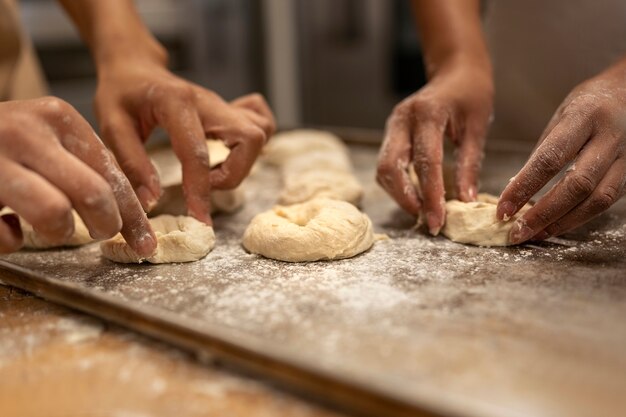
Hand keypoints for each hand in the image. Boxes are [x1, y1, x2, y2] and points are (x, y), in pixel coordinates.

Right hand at [0, 97, 155, 254]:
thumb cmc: (3, 144)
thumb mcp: (46, 138)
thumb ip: (82, 164)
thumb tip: (128, 212)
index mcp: (56, 117)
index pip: (112, 173)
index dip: (133, 214)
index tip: (145, 243)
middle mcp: (26, 131)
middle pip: (93, 194)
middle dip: (107, 225)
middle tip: (100, 234)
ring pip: (55, 215)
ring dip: (59, 234)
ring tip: (52, 230)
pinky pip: (6, 235)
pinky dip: (10, 242)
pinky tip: (7, 227)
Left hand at [94, 59, 274, 224]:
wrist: (135, 67)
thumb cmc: (121, 93)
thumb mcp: (112, 125)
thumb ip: (131, 162)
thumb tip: (151, 200)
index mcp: (177, 103)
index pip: (198, 152)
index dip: (200, 190)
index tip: (199, 217)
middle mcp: (208, 102)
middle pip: (250, 138)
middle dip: (233, 173)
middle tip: (204, 185)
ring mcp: (223, 105)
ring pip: (261, 132)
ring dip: (243, 162)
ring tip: (213, 173)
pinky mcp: (230, 111)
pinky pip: (261, 123)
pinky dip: (252, 145)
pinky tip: (229, 154)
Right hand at [377, 60, 492, 233]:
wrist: (455, 71)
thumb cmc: (471, 95)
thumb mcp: (477, 128)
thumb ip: (469, 166)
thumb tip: (465, 202)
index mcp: (427, 113)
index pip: (425, 162)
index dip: (431, 195)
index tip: (438, 221)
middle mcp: (402, 119)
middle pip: (390, 167)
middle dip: (406, 199)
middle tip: (428, 220)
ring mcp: (392, 126)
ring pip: (383, 170)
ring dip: (400, 195)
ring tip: (424, 210)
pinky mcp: (390, 134)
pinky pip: (386, 166)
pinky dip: (398, 185)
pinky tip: (417, 196)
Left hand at [498, 60, 625, 243]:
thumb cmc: (591, 103)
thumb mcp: (562, 116)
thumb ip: (543, 152)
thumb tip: (516, 190)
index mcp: (585, 117)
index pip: (550, 158)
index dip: (524, 187)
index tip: (503, 209)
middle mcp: (610, 138)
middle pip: (577, 185)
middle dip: (543, 213)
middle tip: (517, 232)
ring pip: (597, 200)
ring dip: (563, 222)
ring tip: (535, 234)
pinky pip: (607, 202)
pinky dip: (579, 217)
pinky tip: (557, 225)